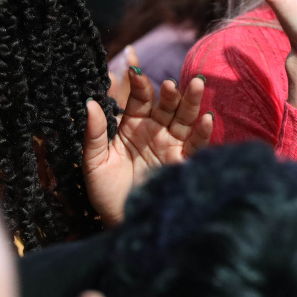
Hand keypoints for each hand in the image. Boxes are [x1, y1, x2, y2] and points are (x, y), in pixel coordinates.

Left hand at [83, 52, 211, 227]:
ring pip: (186, 119)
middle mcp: (156, 132)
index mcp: (133, 127)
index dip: (140, 86)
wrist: (122, 223)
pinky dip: (202, 132)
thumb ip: (94, 133)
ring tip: (196, 84)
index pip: (140, 100)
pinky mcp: (184, 163)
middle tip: (171, 83)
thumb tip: (90, 103)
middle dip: (172, 93)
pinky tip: (206, 118)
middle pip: (168, 106)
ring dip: (191, 102)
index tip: (135, 72)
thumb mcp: (94, 162)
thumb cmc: (106, 194)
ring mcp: (172, 146)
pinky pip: (196, 145)